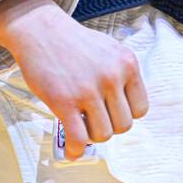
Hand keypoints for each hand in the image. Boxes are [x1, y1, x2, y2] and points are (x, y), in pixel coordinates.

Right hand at [0, 0, 148, 159]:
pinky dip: (76, 150)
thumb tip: (125, 107)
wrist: (41, 30)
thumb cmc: (74, 43)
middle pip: (124, 125)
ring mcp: (88, 91)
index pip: (141, 108)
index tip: (112, 112)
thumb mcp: (110, 51)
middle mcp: (112, 77)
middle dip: (109, 126)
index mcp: (127, 64)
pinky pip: (79, 137)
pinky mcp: (64, 102)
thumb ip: (121, 76)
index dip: (126, 114)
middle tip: (94, 120)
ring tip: (81, 127)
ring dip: (92, 136)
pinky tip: (72, 151)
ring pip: (104, 134)